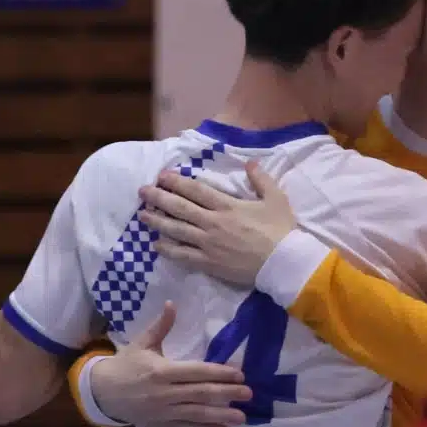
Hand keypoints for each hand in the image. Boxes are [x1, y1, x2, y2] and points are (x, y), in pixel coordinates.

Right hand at [86, 303, 249, 426]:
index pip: (195, 372)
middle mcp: (165, 393)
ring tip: (243, 416)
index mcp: (160, 370)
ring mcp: (164, 411)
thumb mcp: (141, 343)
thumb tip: (172, 303)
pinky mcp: (163, 424)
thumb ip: (161, 327)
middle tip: (249, 393)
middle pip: (201, 393)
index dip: (218, 373)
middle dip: (227, 393)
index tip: (239, 373)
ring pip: (197, 414)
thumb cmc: (125, 364)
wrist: (103, 392)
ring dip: (222, 415)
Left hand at [139, 161, 294, 286]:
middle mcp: (213, 223)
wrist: (285, 263)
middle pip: (180, 208)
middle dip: (159, 198)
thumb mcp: (276, 199)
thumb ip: (261, 179)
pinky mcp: (209, 262)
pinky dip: (168, 250)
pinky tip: (156, 245)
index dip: (176, 182)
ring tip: (142, 215)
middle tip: (142, 191)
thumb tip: (250, 162)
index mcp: (227, 206)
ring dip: (157, 222)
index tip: (161, 176)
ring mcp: (209, 244)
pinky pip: (184, 255)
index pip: (195, 191)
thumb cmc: (280, 230)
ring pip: (177, 230)